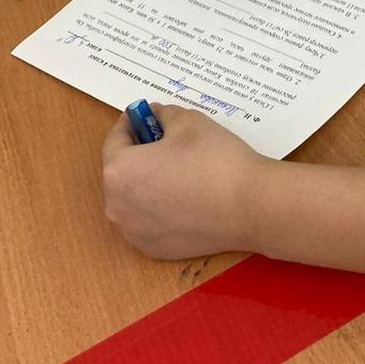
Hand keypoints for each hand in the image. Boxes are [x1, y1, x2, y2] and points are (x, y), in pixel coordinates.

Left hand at [101, 103, 271, 258]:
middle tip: (165, 140)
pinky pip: (148, 220)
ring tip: (178, 169)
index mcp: (118, 172)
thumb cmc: (215, 159)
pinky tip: (185, 196)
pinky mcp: (154, 249)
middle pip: (121, 172)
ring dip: (148, 181)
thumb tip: (154, 116)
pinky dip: (159, 207)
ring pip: (134, 198)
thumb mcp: (188, 120)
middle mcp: (117, 207)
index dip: (130, 123)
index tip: (144, 115)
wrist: (249, 206)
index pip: (115, 141)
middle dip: (139, 153)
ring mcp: (134, 232)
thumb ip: (163, 114)